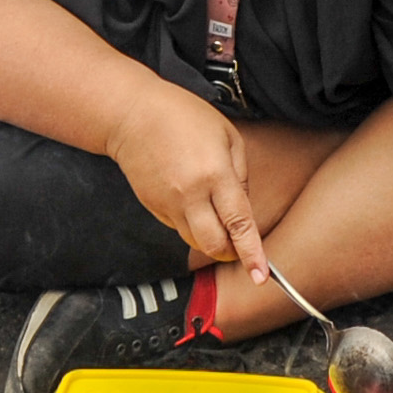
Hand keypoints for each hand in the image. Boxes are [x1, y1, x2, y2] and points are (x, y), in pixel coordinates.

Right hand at [107, 81, 265, 272]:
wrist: (132, 115)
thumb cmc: (184, 117)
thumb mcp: (227, 135)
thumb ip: (241, 175)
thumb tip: (243, 209)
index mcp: (215, 173)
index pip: (238, 223)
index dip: (252, 253)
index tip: (260, 276)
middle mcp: (190, 195)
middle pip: (214, 245)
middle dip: (230, 252)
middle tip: (239, 243)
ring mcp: (168, 204)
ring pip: (195, 242)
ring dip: (211, 239)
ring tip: (215, 215)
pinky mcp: (153, 208)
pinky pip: (178, 228)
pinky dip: (191, 223)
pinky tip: (190, 197)